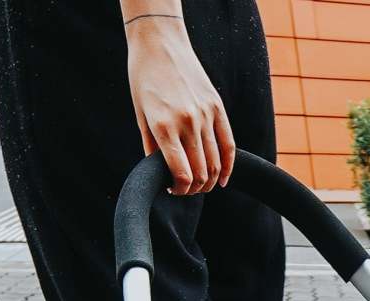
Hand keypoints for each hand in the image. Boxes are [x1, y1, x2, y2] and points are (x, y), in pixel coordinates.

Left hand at [124, 12, 234, 194]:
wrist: (159, 42)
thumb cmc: (144, 77)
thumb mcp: (141, 114)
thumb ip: (152, 147)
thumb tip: (163, 174)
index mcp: (164, 126)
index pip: (181, 174)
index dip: (180, 190)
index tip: (174, 190)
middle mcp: (188, 122)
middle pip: (200, 173)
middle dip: (194, 188)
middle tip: (187, 189)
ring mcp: (206, 115)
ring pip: (215, 163)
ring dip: (209, 180)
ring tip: (201, 184)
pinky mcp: (217, 108)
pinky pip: (229, 145)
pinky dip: (228, 167)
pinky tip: (222, 179)